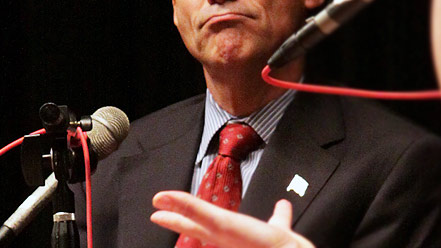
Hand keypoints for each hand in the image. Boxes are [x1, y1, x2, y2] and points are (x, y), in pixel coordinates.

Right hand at [151, 191, 314, 247]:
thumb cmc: (282, 244)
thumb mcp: (277, 227)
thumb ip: (279, 216)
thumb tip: (284, 205)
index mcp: (232, 234)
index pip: (203, 225)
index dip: (185, 218)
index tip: (166, 213)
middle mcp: (225, 236)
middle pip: (195, 224)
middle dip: (176, 218)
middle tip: (157, 209)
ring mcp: (222, 232)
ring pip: (196, 217)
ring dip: (178, 205)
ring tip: (159, 199)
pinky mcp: (224, 226)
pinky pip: (201, 213)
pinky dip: (184, 204)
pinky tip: (169, 198)